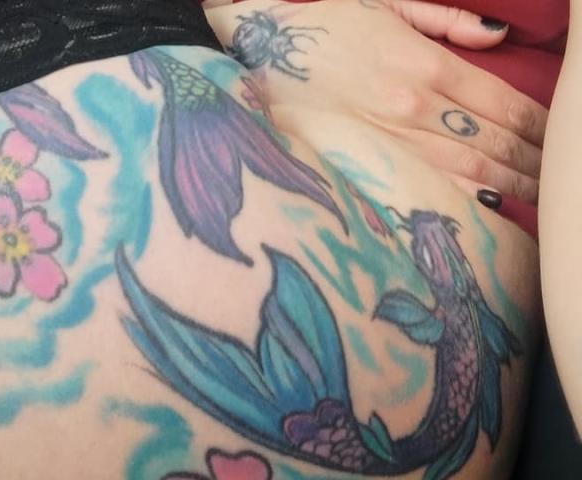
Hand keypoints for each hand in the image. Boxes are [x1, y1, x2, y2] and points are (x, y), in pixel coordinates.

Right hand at [206, 0, 546, 202]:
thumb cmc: (319, 27)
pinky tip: (491, 206)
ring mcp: (388, 141)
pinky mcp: (363, 163)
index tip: (556, 139)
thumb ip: (445, 20)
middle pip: (493, 140)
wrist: (252, 54)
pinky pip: (423, 187)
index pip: (502, 103)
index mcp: (424, 64)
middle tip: (556, 175)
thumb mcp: (384, 4)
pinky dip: (463, 198)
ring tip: (536, 192)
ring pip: (469, 169)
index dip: (538, 125)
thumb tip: (498, 38)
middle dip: (532, 160)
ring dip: (510, 182)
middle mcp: (413, 107)